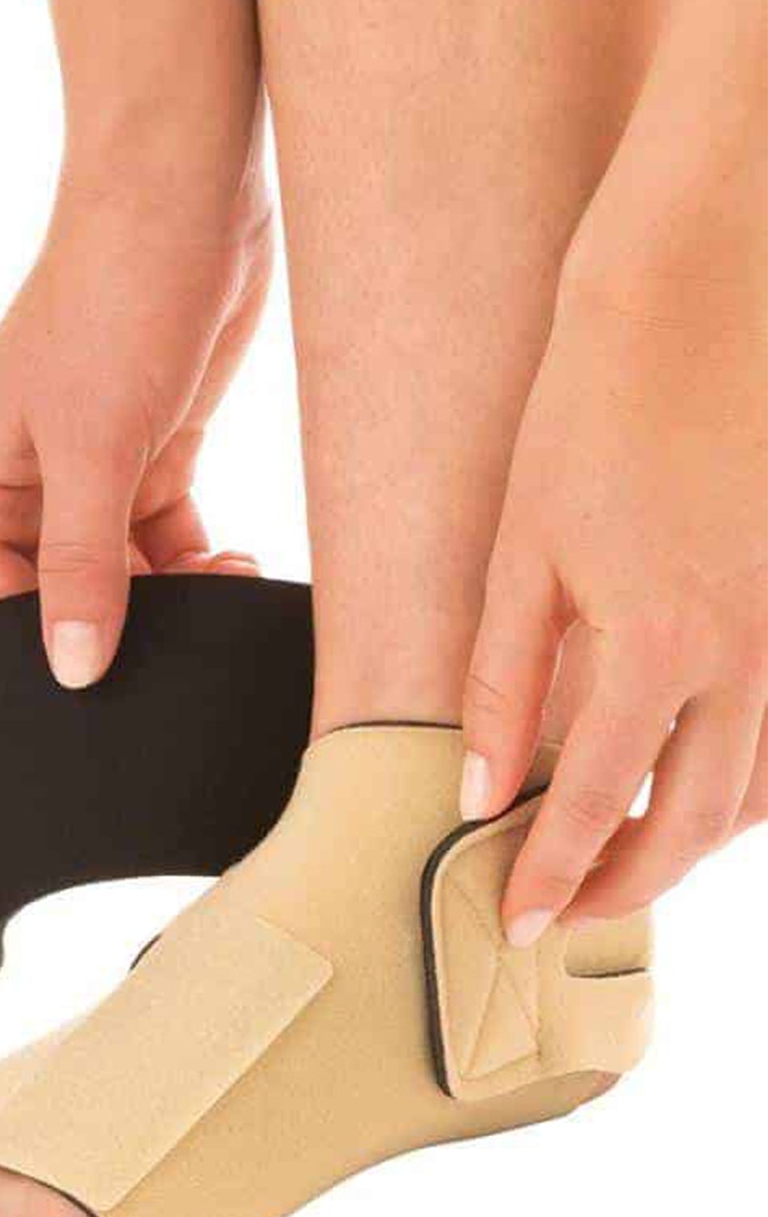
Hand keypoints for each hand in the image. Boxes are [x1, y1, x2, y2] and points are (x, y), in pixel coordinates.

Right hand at [0, 206, 268, 686]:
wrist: (187, 194)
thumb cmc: (114, 304)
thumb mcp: (95, 450)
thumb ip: (84, 566)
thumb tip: (71, 670)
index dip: (38, 651)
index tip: (105, 688)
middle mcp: (22, 482)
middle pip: (58, 594)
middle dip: (116, 627)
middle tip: (177, 654)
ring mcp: (87, 468)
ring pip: (121, 572)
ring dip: (171, 598)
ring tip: (223, 598)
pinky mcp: (149, 450)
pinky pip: (164, 537)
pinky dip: (198, 563)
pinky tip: (235, 569)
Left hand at [463, 268, 767, 943]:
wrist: (700, 298)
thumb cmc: (589, 415)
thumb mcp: (524, 552)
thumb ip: (503, 680)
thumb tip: (478, 789)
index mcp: (660, 642)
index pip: (597, 803)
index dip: (553, 871)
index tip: (515, 918)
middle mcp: (752, 652)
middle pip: (694, 822)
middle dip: (626, 883)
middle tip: (564, 910)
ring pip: (760, 790)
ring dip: (688, 844)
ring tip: (619, 864)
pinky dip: (744, 785)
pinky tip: (695, 789)